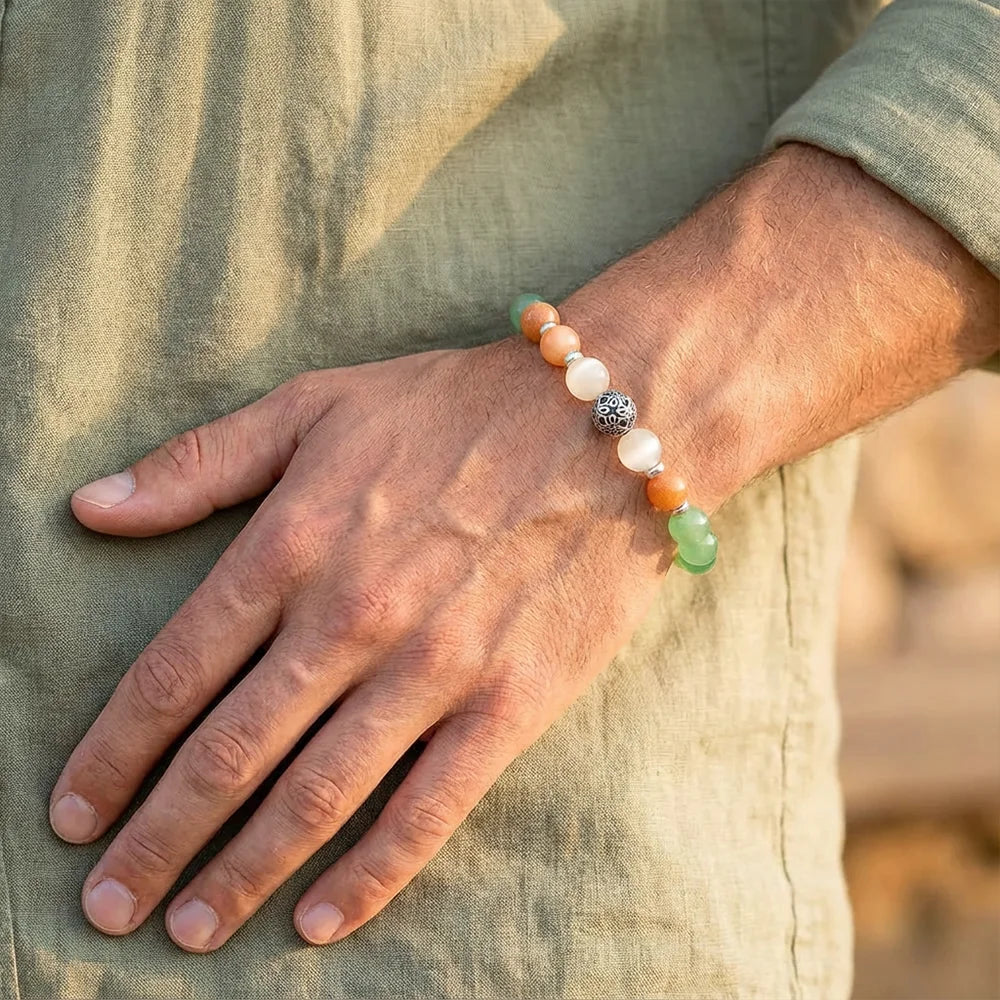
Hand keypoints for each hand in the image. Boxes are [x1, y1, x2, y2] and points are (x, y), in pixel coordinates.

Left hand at [51, 333, 694, 950]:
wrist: (606, 424)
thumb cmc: (456, 410)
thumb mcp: (317, 406)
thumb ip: (199, 463)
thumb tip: (89, 508)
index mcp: (294, 543)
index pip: (176, 674)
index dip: (114, 754)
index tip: (73, 814)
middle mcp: (352, 616)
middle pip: (229, 753)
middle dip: (157, 839)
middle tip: (107, 907)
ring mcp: (435, 667)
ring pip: (315, 795)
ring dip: (241, 872)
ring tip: (188, 930)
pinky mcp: (511, 702)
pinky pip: (428, 809)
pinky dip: (368, 874)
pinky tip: (318, 920)